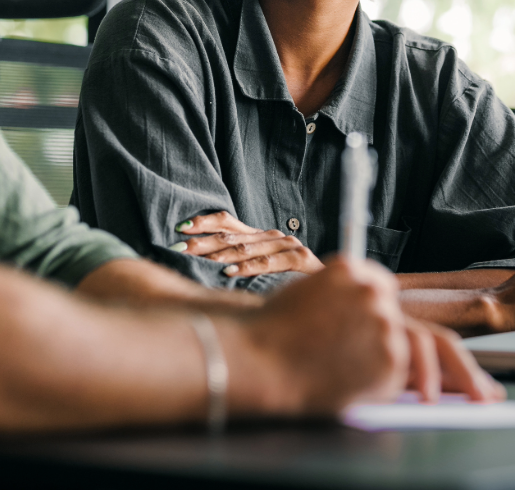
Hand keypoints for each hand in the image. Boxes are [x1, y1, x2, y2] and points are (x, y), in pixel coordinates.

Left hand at [172, 210, 323, 276]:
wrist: (334, 292)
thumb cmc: (293, 286)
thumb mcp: (262, 273)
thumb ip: (239, 265)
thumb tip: (203, 266)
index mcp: (260, 236)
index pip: (226, 222)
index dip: (203, 223)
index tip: (181, 228)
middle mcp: (271, 236)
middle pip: (230, 235)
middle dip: (202, 242)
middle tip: (180, 246)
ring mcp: (287, 245)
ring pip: (245, 248)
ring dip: (219, 255)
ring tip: (198, 259)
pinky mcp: (300, 260)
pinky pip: (268, 263)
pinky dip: (247, 267)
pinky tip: (229, 273)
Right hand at [233, 256, 501, 417]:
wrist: (260, 358)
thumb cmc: (276, 331)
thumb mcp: (311, 295)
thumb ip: (347, 301)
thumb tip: (382, 328)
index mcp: (353, 269)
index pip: (391, 298)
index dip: (402, 327)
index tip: (426, 350)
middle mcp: (376, 292)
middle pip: (431, 332)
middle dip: (466, 369)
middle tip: (486, 393)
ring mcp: (387, 324)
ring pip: (422, 357)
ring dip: (443, 383)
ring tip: (462, 403)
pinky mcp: (390, 358)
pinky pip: (400, 379)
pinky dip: (393, 390)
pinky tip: (368, 390)